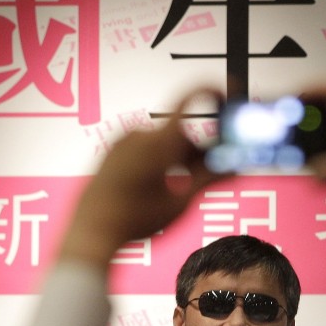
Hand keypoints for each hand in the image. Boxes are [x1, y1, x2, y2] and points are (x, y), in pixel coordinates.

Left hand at [59, 88, 224, 269]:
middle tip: (209, 174)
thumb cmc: (134, 219)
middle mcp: (140, 134)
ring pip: (163, 141)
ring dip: (177, 157)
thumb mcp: (179, 201)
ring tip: (178, 188)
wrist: (91, 232)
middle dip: (198, 150)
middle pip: (180, 131)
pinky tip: (157, 186)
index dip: (213, 93)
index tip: (226, 98)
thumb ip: (210, 179)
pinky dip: (158, 159)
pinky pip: (144, 147)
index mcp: (160, 141)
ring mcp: (123, 142)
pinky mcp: (112, 152)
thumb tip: (235, 167)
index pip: (190, 98)